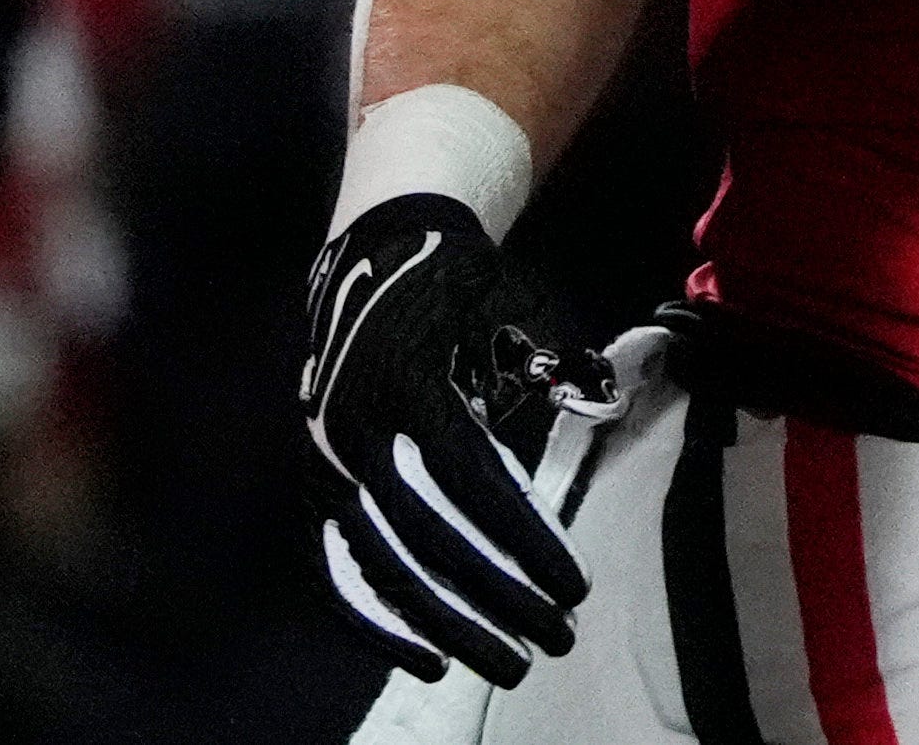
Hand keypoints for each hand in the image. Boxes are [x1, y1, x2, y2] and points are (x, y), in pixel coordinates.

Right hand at [299, 194, 616, 685]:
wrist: (377, 256)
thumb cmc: (466, 286)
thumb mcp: (519, 304)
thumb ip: (559, 356)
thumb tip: (599, 404)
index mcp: (409, 385)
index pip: (473, 484)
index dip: (523, 540)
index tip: (575, 584)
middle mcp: (355, 433)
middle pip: (429, 541)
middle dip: (497, 598)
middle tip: (557, 638)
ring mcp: (328, 465)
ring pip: (384, 569)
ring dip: (448, 625)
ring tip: (510, 661)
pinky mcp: (318, 487)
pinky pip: (341, 571)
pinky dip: (379, 623)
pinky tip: (430, 660)